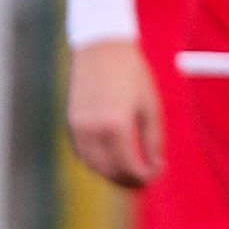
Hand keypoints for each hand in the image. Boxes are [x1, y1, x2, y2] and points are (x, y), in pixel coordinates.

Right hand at [67, 38, 161, 188]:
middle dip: (128, 181)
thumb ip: (153, 140)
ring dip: (112, 173)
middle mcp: (92, 131)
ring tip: (131, 170)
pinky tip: (113, 156)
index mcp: (115, 126)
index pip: (128, 168)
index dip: (145, 177)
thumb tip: (155, 165)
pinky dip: (98, 161)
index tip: (158, 172)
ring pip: (93, 166)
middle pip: (108, 172)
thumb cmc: (131, 73)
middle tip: (145, 179)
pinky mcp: (71, 123)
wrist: (101, 48)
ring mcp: (78, 128)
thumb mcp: (150, 106)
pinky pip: (82, 153)